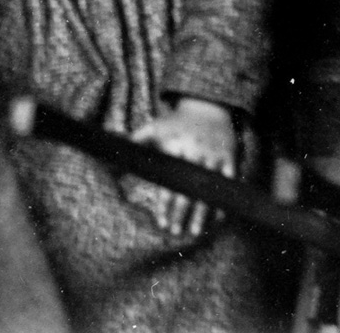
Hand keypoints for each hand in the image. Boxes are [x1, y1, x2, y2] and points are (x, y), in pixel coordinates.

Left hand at [128, 97, 236, 237]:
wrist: (207, 107)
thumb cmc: (175, 123)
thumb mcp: (153, 127)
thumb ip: (134, 140)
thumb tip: (110, 147)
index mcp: (175, 147)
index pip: (169, 183)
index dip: (164, 206)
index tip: (161, 223)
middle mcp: (195, 153)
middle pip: (188, 191)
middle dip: (181, 214)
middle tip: (175, 232)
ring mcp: (214, 156)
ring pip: (208, 192)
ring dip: (203, 214)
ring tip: (195, 232)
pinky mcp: (229, 158)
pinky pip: (228, 185)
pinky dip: (223, 201)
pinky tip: (218, 218)